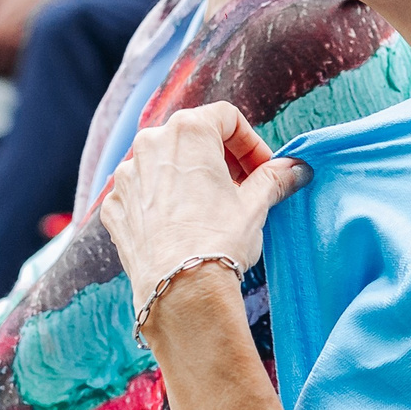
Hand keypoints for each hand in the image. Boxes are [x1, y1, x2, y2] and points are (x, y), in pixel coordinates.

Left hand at [96, 104, 307, 316]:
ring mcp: (127, 175)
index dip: (250, 143)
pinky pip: (141, 192)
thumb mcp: (255, 205)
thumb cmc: (219, 241)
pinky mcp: (114, 205)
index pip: (226, 118)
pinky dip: (161, 201)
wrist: (179, 291)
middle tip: (240, 188)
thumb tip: (295, 169)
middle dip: (220, 159)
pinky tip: (180, 225)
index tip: (262, 170)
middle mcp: (150, 143)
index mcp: (188, 131)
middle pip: (193, 136)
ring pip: (164, 163)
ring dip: (188, 177)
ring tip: (209, 209)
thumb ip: (274, 178)